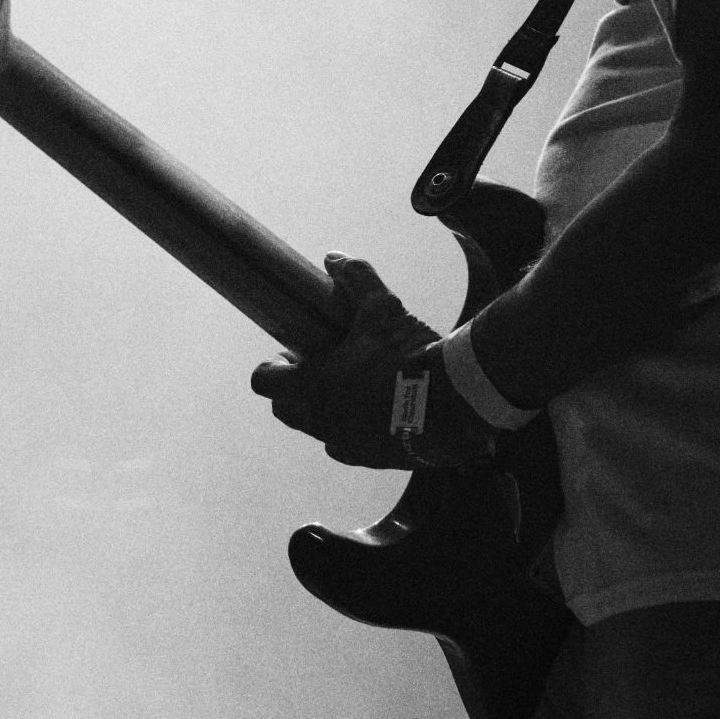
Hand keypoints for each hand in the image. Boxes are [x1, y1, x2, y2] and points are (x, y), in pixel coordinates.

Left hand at [250, 254, 497, 470]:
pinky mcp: (376, 460)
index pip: (264, 382)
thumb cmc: (409, 354)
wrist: (455, 403)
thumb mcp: (383, 307)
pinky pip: (352, 448)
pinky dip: (357, 430)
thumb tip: (334, 258)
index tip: (290, 353)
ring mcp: (348, 446)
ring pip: (319, 431)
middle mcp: (323, 423)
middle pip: (285, 411)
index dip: (272, 366)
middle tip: (320, 368)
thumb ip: (356, 279)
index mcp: (313, 387)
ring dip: (326, 411)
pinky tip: (383, 410)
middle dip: (294, 391)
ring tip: (354, 389)